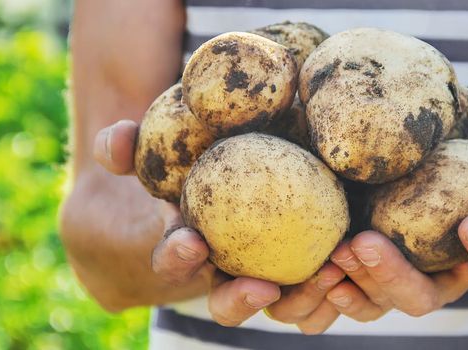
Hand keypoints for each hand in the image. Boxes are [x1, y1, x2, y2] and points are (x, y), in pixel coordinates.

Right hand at [93, 120, 345, 332]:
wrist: (246, 157)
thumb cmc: (197, 153)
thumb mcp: (164, 145)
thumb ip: (129, 145)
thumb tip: (115, 140)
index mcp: (190, 245)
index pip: (176, 260)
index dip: (177, 259)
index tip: (191, 243)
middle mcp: (228, 269)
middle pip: (228, 304)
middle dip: (240, 302)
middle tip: (262, 287)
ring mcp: (270, 272)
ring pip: (282, 305)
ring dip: (301, 298)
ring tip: (326, 272)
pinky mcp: (309, 266)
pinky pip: (323, 288)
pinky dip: (336, 285)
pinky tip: (353, 262)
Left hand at [326, 132, 467, 320]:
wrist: (465, 191)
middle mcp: (446, 279)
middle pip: (423, 297)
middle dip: (395, 277)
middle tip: (367, 243)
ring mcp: (408, 279)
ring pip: (382, 301)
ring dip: (356, 281)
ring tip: (335, 253)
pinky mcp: (376, 274)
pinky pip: (355, 295)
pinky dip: (338, 288)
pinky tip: (323, 269)